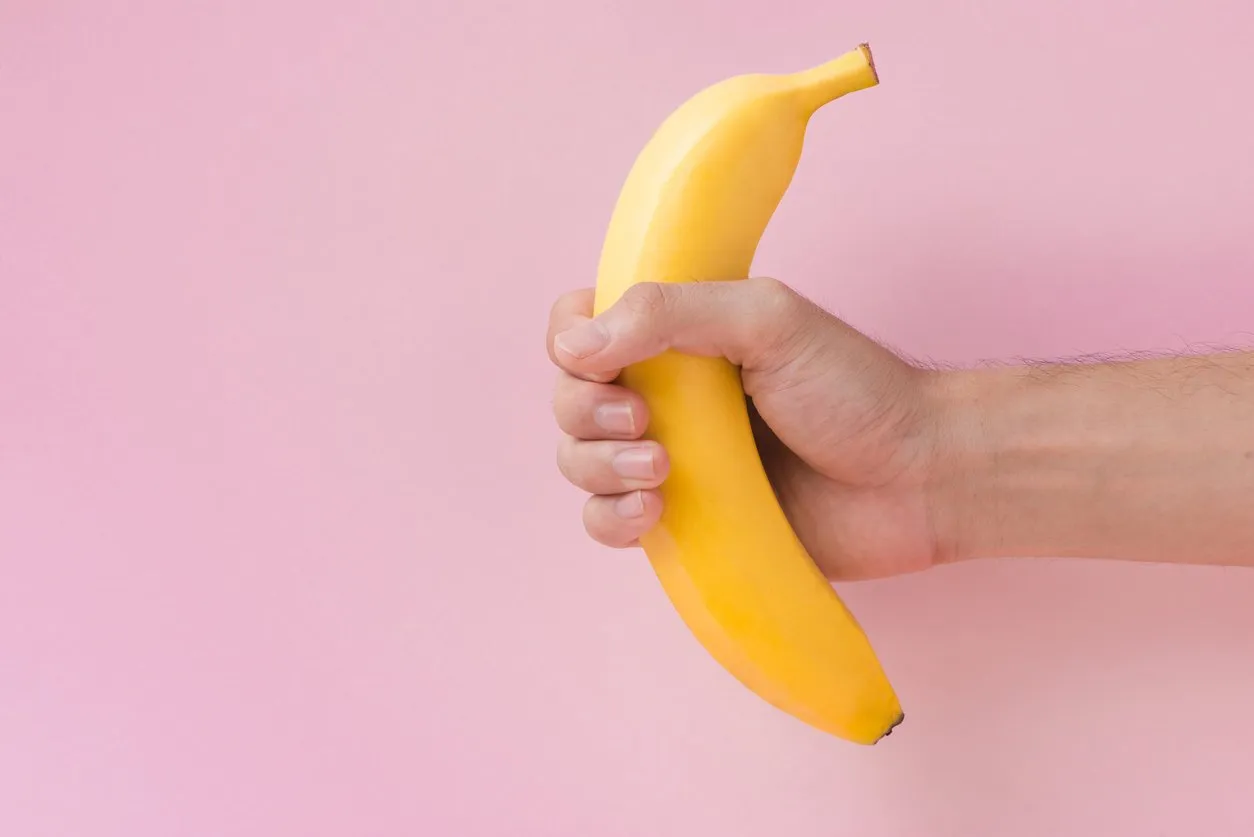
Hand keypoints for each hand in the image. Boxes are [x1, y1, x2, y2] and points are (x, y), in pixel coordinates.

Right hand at [546, 277, 950, 580]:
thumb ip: (670, 313)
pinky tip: (653, 511)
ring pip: (578, 463)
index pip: (580, 326)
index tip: (600, 359)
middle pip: (569, 399)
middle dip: (585, 412)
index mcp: (677, 337)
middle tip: (647, 422)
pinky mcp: (683, 524)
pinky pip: (606, 523)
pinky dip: (610, 518)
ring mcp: (669, 462)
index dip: (571, 341)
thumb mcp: (765, 321)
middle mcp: (665, 397)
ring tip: (663, 471)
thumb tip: (574, 342)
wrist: (917, 480)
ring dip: (598, 466)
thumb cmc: (854, 390)